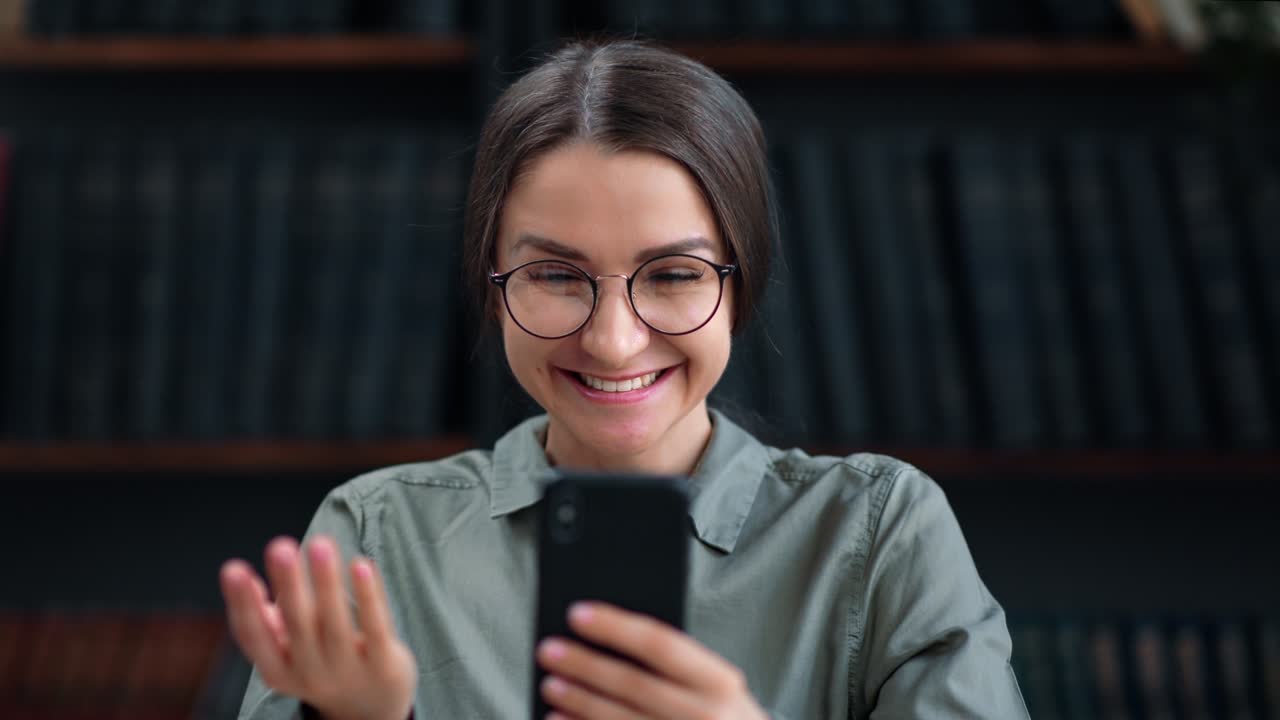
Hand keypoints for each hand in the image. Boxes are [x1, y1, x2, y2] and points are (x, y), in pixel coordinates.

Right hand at [220, 535, 416, 719]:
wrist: (372, 711)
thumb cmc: (324, 666)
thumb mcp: (289, 653)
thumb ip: (268, 621)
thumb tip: (242, 581)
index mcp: (279, 670)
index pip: (254, 637)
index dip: (242, 604)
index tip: (233, 568)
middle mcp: (310, 674)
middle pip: (297, 626)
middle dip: (288, 584)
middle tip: (280, 546)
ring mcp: (348, 671)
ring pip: (335, 624)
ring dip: (327, 583)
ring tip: (320, 545)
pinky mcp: (383, 665)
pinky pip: (375, 628)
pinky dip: (368, 597)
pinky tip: (361, 564)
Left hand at [536, 602, 768, 719]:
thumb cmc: (725, 718)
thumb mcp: (717, 686)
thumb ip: (678, 663)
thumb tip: (612, 637)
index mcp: (720, 682)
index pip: (660, 643)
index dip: (614, 626)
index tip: (576, 613)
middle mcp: (705, 714)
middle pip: (632, 682)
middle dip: (584, 664)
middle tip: (548, 648)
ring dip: (579, 701)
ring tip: (550, 684)